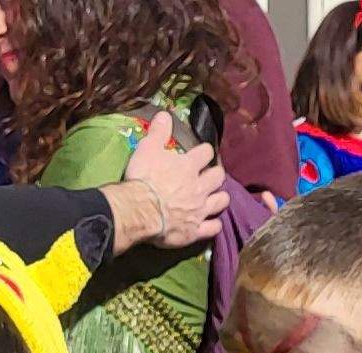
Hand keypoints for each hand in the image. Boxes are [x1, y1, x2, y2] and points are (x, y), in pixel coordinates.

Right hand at [114, 115, 227, 249]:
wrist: (140, 210)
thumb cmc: (143, 178)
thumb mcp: (147, 148)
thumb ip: (158, 131)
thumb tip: (165, 114)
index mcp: (189, 165)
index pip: (206, 152)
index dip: (204, 152)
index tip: (201, 153)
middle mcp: (200, 186)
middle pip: (219, 176)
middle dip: (216, 174)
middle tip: (209, 176)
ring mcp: (200, 209)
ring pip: (222, 201)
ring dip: (220, 197)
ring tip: (214, 197)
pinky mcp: (195, 230)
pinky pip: (213, 228)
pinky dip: (214, 225)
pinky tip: (211, 223)